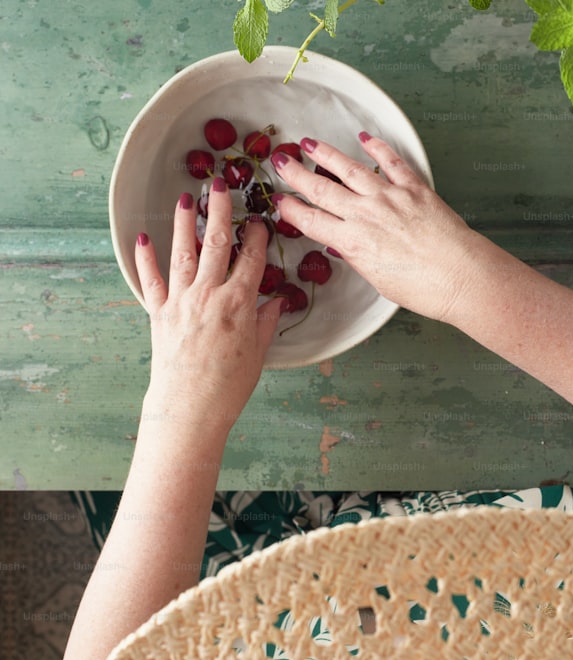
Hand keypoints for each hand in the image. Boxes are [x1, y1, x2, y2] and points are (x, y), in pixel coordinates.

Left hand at [135, 177, 283, 429]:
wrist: (190, 408)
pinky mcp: (159, 313)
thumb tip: (275, 302)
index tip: (259, 220)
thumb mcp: (258, 353)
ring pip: (183, 253)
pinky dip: (146, 258)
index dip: (257, 236)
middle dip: (220, 211)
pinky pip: (151, 280)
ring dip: (184, 223)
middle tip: (220, 185)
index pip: (252, 259)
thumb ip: (265, 322)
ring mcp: (181, 302)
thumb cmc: (229, 386)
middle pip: (217, 244)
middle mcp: (209, 295)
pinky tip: (143, 237)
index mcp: (239, 304)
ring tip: (184, 198)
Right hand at [269, 133, 486, 322]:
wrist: (461, 277)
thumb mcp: (379, 280)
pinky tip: (365, 139)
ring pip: (349, 169)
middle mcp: (366, 215)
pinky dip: (377, 148)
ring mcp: (390, 198)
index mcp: (353, 243)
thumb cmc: (425, 288)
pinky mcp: (414, 189)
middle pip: (322, 190)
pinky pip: (392, 162)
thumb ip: (358, 257)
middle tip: (281, 162)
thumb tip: (341, 244)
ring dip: (327, 155)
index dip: (292, 210)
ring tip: (310, 144)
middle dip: (297, 174)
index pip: (311, 221)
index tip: (279, 201)